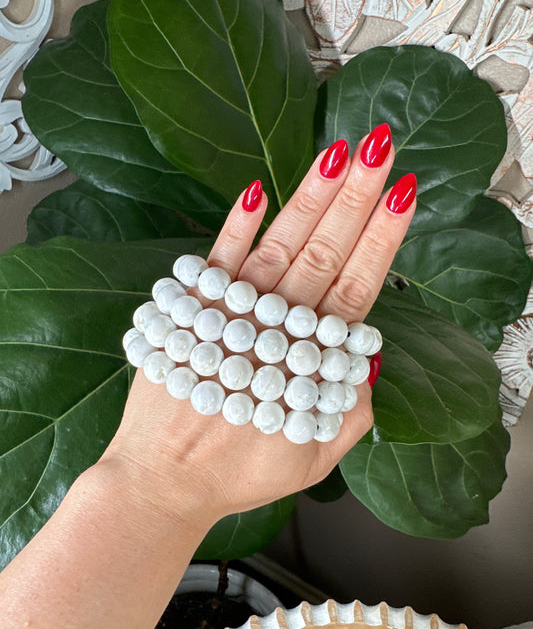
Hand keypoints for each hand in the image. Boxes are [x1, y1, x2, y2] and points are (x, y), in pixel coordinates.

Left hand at [103, 126, 415, 526]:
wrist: (162, 481)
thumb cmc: (240, 471)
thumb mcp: (314, 456)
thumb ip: (352, 410)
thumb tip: (365, 358)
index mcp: (311, 367)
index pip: (357, 290)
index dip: (381, 240)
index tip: (403, 192)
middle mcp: (273, 335)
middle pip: (324, 256)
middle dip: (355, 198)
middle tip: (380, 147)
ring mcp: (230, 320)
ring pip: (279, 249)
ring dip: (309, 199)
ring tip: (338, 153)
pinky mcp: (189, 314)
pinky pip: (215, 263)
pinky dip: (234, 229)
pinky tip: (254, 190)